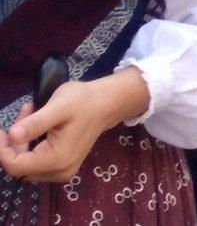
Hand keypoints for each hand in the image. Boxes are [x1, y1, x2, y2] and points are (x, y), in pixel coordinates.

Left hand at [0, 69, 148, 181]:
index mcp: (57, 159)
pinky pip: (36, 163)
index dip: (3, 149)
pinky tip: (38, 126)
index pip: (16, 166)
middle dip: (14, 143)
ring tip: (31, 115)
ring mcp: (62, 171)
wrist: (108, 103)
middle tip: (24, 114)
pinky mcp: (63, 167)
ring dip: (22, 143)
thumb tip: (11, 136)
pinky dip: (31, 146)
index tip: (3, 129)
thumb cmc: (84, 101)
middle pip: (20, 167)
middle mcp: (60, 171)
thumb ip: (35, 123)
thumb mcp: (58, 107)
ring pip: (26, 165)